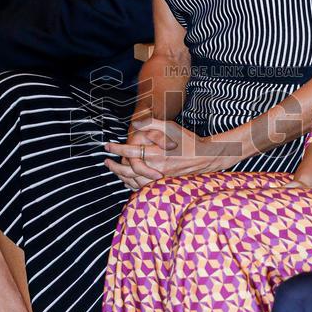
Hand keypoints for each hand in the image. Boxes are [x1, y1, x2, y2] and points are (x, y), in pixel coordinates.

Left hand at [106, 118, 238, 187]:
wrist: (205, 157)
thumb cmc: (187, 140)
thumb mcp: (171, 126)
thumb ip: (152, 123)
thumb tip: (135, 123)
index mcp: (157, 153)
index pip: (130, 151)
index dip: (116, 148)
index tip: (107, 145)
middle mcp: (156, 168)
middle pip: (128, 170)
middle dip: (114, 166)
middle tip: (106, 161)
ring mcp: (160, 179)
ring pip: (134, 181)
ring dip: (121, 176)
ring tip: (114, 170)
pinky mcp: (164, 184)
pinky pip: (144, 188)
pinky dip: (132, 185)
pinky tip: (127, 180)